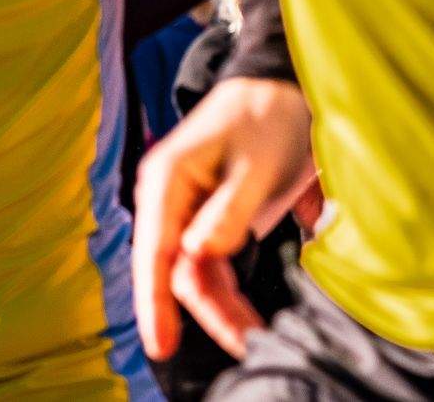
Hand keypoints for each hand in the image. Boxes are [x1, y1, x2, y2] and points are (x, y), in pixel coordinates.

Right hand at [134, 77, 313, 360]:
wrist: (280, 87)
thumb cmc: (267, 117)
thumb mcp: (255, 166)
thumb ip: (227, 212)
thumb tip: (196, 254)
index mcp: (166, 180)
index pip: (154, 251)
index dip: (154, 300)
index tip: (160, 344)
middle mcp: (167, 199)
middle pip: (175, 270)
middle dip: (208, 312)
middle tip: (249, 345)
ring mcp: (186, 210)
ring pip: (195, 273)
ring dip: (223, 308)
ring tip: (259, 339)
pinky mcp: (209, 218)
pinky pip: (212, 265)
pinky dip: (230, 293)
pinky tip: (249, 319)